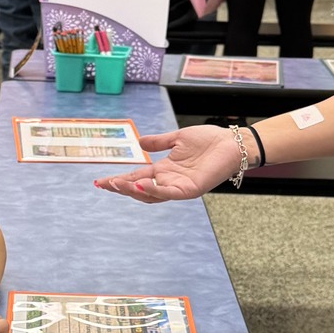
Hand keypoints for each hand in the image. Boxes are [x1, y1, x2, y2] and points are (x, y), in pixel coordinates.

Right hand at [94, 125, 241, 203]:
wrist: (232, 143)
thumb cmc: (209, 141)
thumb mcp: (178, 138)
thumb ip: (159, 142)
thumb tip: (140, 143)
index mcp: (164, 171)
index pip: (136, 178)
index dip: (119, 179)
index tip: (101, 181)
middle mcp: (169, 182)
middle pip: (139, 189)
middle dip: (120, 188)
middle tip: (103, 184)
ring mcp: (179, 187)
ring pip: (150, 194)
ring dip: (132, 191)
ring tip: (116, 184)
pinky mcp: (190, 189)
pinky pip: (168, 193)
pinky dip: (153, 191)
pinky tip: (140, 185)